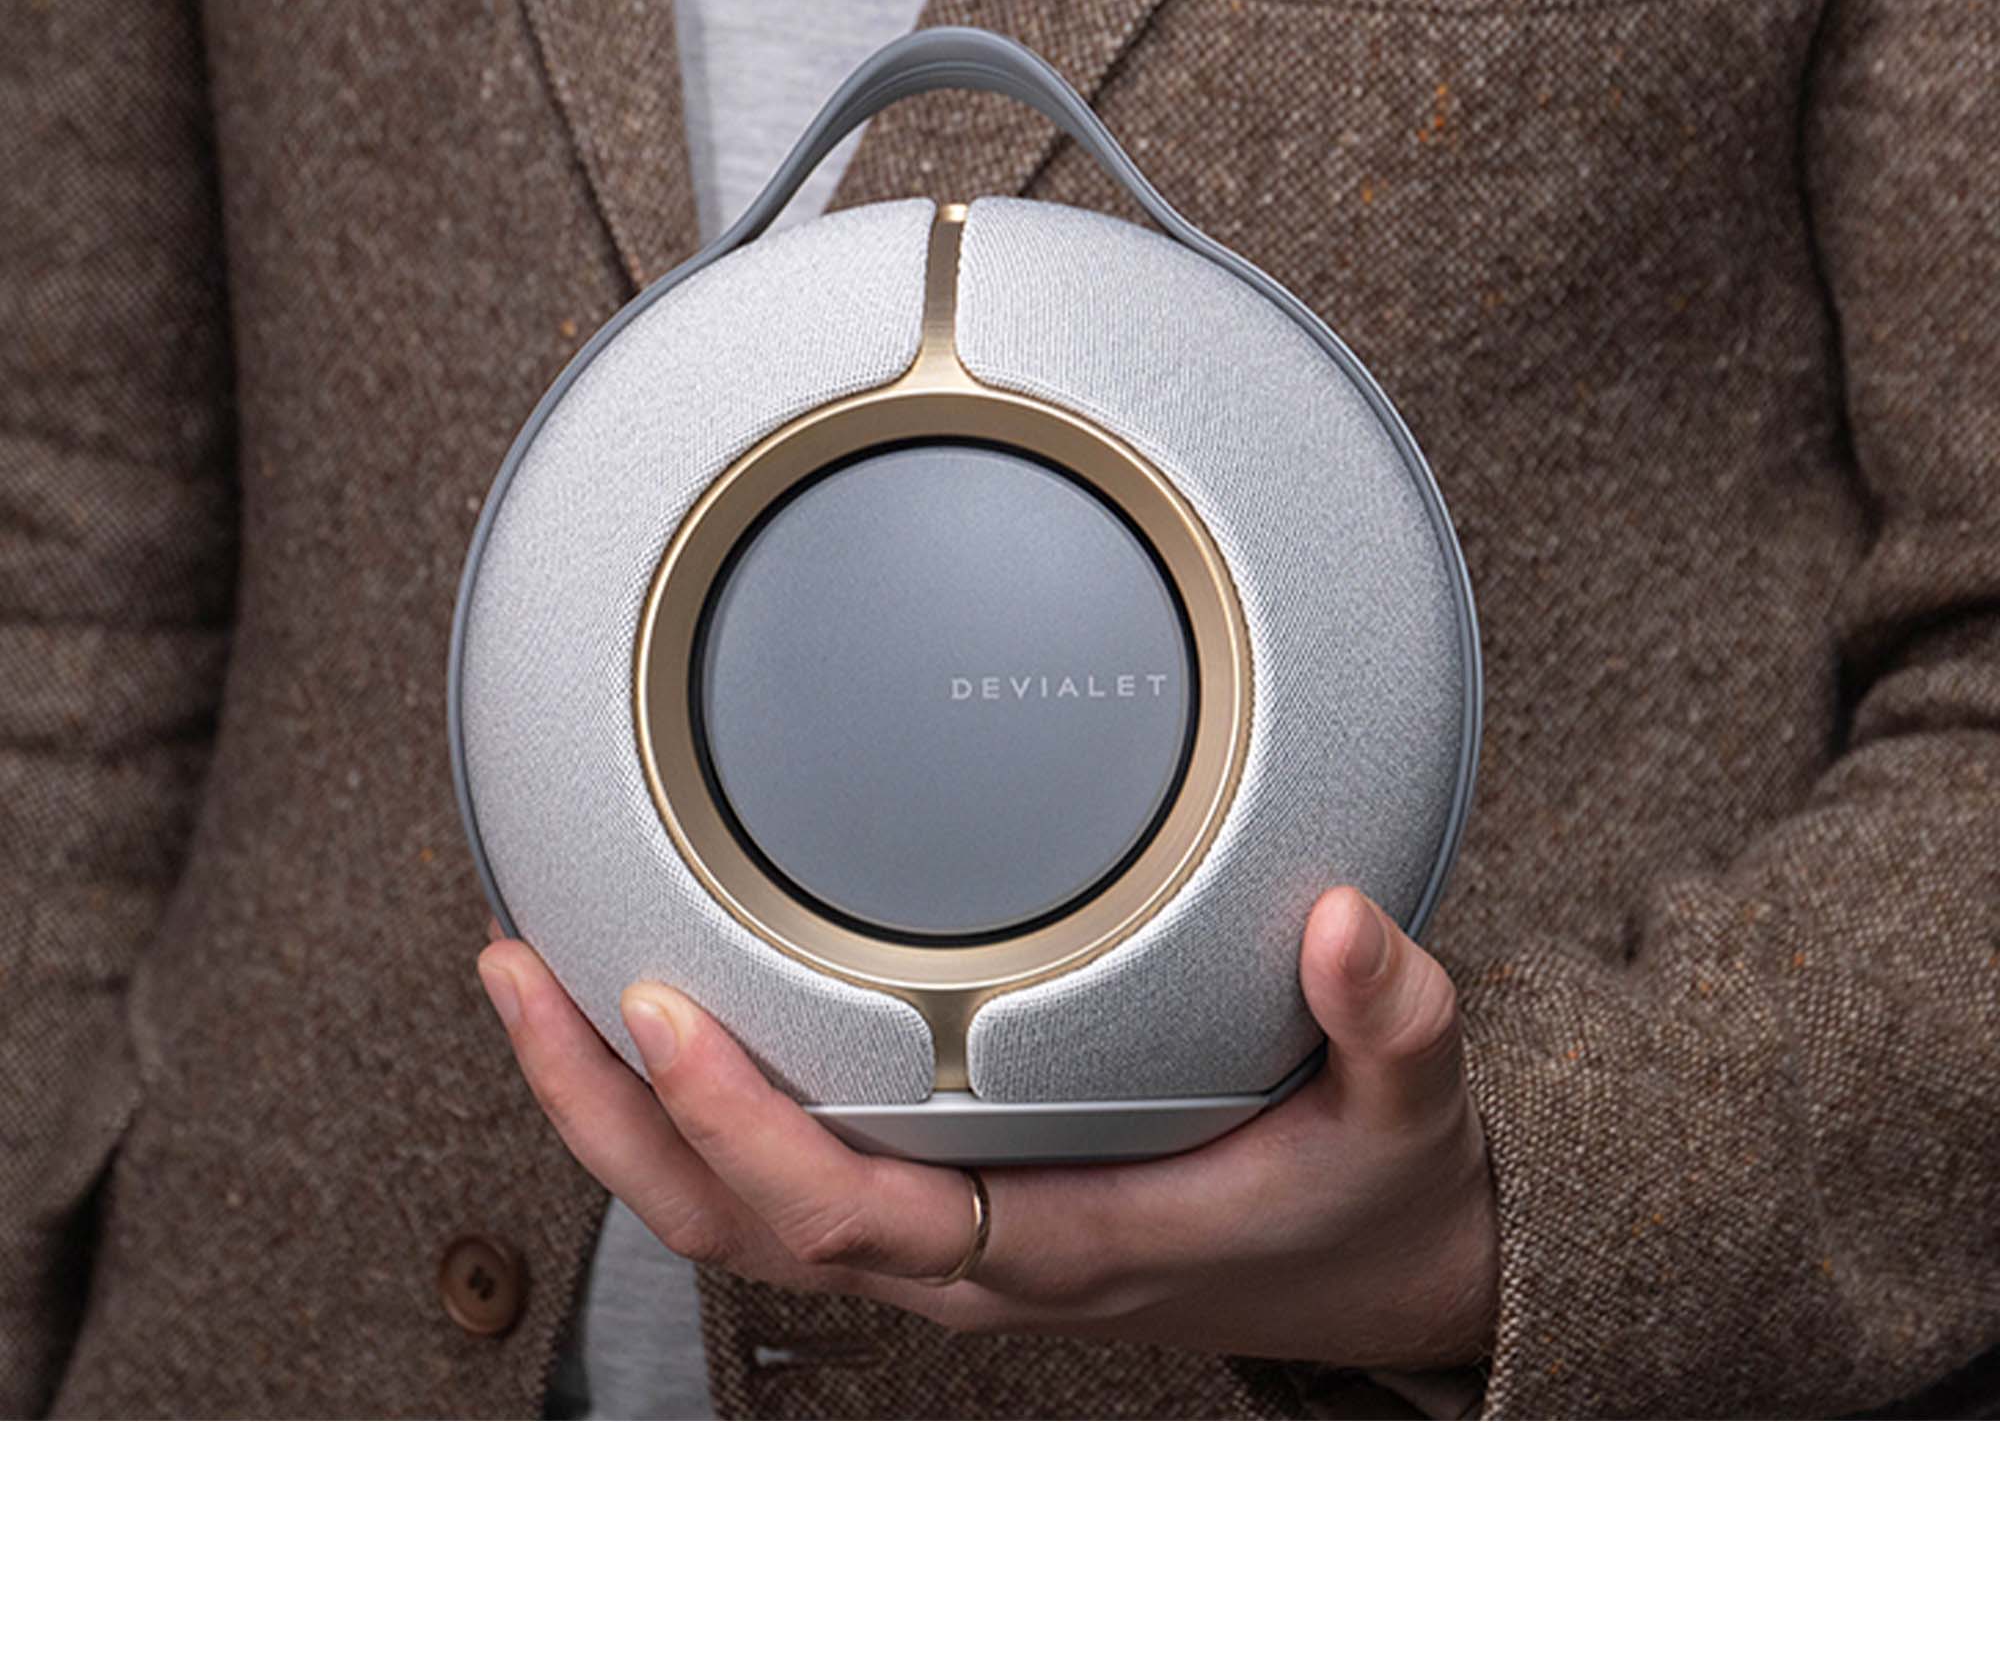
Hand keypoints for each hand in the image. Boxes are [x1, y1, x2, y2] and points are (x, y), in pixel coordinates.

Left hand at [476, 887, 1498, 1369]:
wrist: (1364, 1259)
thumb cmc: (1359, 1188)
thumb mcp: (1405, 1107)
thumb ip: (1388, 1017)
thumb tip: (1348, 922)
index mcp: (1064, 1243)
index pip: (857, 1217)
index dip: (742, 1127)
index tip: (661, 1005)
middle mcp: (974, 1260)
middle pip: (737, 1228)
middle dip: (609, 1114)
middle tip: (524, 965)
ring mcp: (942, 1245)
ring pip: (730, 1220)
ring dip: (614, 1116)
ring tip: (530, 982)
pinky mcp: (936, 1206)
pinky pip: (773, 1184)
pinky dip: (678, 1115)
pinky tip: (641, 1020)